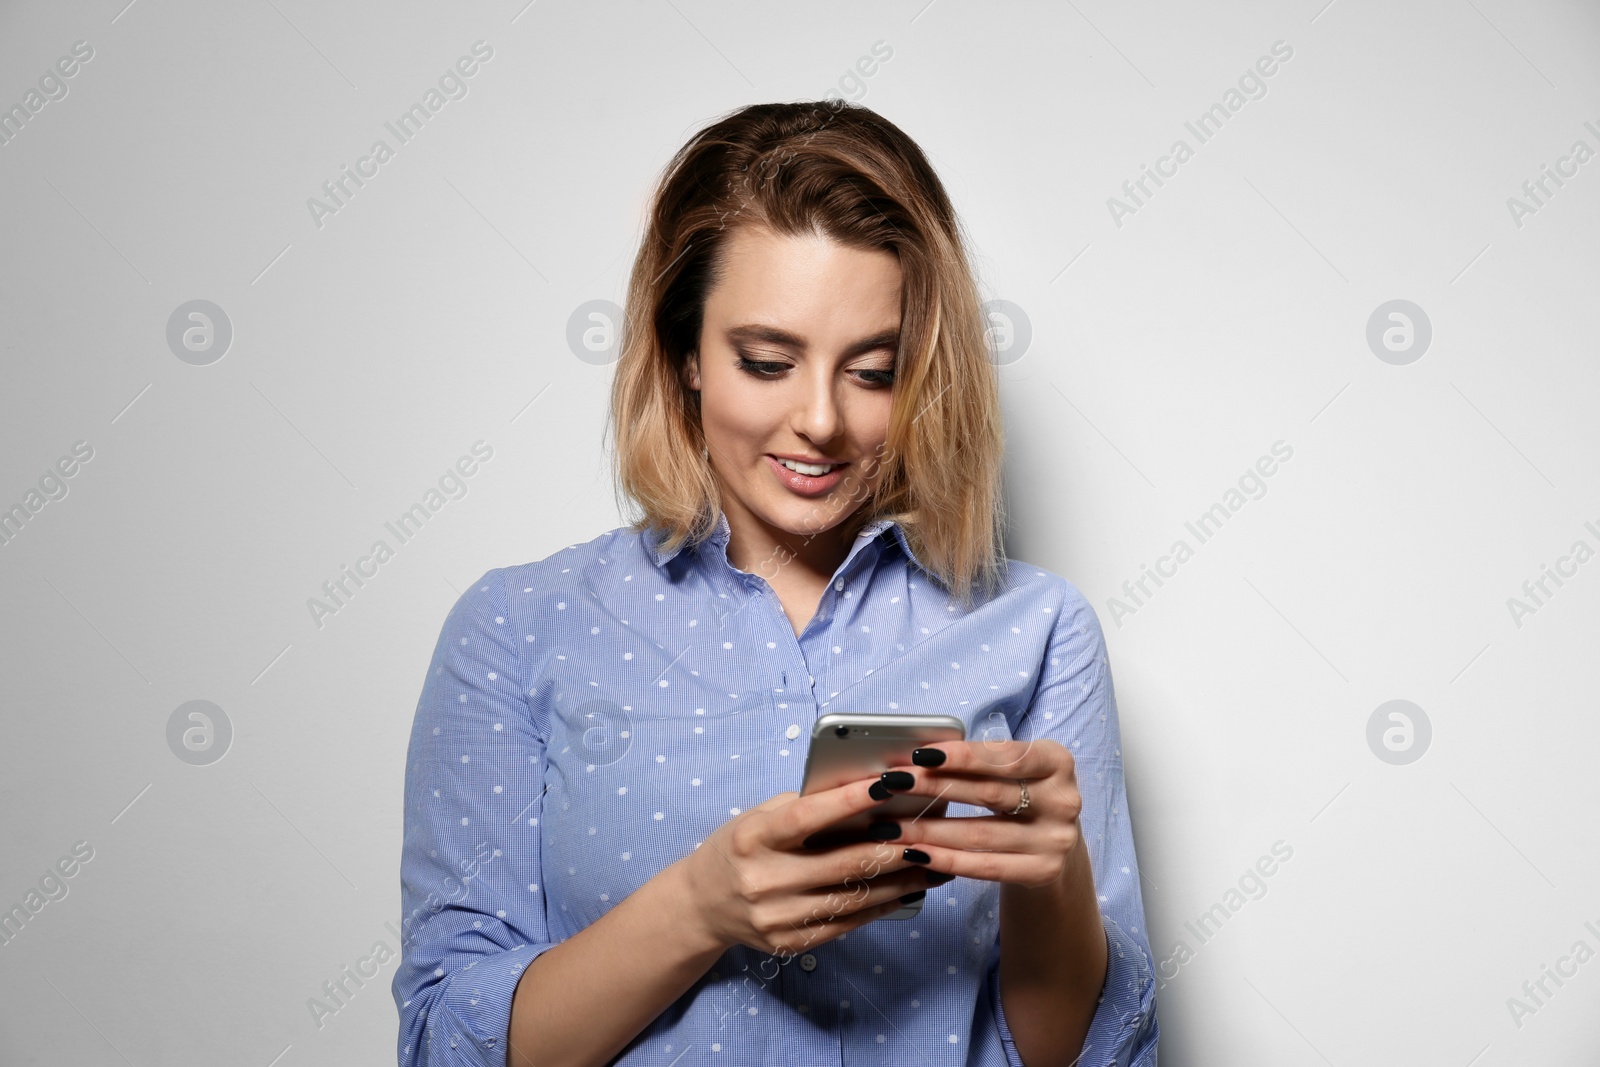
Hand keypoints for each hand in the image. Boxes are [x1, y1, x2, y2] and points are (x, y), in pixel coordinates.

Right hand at [678, 777, 939, 956]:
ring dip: (899, 879)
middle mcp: (763, 880)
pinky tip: (907, 890)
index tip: (890, 784)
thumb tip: (865, 794)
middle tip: (929, 831)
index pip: (806, 817)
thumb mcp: (759, 818)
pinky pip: (847, 922)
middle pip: (841, 863)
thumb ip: (804, 806)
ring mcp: (777, 916)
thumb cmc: (740, 848)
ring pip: (853, 896)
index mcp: (753, 839)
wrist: (702, 905)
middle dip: (893, 846)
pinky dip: (882, 905)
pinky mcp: (790, 942)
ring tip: (931, 861)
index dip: (850, 801)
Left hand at [868, 739, 1082, 889]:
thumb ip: (980, 761)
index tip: (919, 756)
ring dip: (929, 829)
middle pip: (988, 793)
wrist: (1054, 842)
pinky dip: (947, 859)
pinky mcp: (1044, 871)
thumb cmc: (1021, 794)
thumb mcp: (1013, 769)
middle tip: (892, 784)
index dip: (961, 756)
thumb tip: (917, 760)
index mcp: (1057, 762)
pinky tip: (916, 854)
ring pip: (980, 833)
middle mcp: (1064, 800)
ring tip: (891, 825)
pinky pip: (986, 866)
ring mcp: (1057, 839)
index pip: (1005, 756)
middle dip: (934, 787)